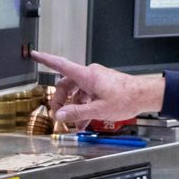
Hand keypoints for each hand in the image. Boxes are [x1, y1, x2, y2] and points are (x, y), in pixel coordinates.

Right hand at [31, 51, 165, 126]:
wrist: (145, 95)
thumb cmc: (126, 98)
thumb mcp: (99, 110)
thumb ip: (78, 113)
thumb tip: (60, 115)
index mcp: (87, 76)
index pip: (61, 65)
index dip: (45, 60)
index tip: (34, 54)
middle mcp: (90, 74)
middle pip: (67, 85)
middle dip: (61, 101)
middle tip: (59, 116)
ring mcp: (96, 79)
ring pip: (77, 92)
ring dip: (74, 107)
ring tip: (74, 124)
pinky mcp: (102, 85)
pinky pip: (87, 95)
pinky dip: (83, 106)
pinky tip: (84, 121)